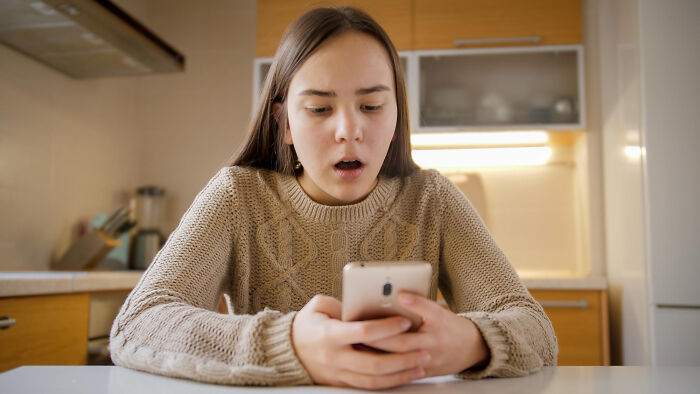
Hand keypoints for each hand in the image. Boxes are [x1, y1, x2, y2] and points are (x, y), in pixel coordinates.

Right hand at [291, 295, 430, 388]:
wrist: (287, 351)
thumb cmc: (306, 325)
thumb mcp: (319, 306)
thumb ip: (342, 304)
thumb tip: (367, 305)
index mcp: (330, 335)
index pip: (363, 332)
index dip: (386, 328)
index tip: (405, 321)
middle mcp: (335, 357)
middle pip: (375, 363)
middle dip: (403, 358)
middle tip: (423, 351)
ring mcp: (339, 373)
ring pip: (375, 380)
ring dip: (401, 374)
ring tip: (421, 366)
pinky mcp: (342, 383)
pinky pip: (369, 387)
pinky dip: (390, 382)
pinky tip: (405, 376)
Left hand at [364, 291, 489, 376]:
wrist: (471, 349)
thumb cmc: (449, 326)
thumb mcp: (439, 311)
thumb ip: (419, 304)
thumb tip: (399, 295)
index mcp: (439, 322)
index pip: (426, 311)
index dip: (413, 302)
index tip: (399, 295)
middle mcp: (434, 342)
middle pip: (404, 341)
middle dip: (381, 336)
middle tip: (361, 329)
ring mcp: (429, 360)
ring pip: (400, 359)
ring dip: (378, 352)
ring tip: (359, 344)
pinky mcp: (424, 372)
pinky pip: (402, 372)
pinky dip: (385, 366)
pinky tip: (369, 359)